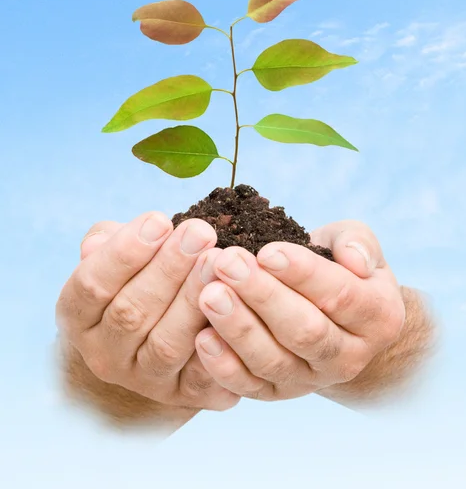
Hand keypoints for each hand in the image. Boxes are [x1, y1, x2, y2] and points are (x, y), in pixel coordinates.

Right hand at [56, 212, 239, 411]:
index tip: (160, 220)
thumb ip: (108, 244)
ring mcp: (144, 380)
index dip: (125, 252)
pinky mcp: (183, 395)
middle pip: (131, 313)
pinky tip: (236, 307)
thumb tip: (110, 236)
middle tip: (201, 232)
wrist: (147, 344)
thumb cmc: (133, 283)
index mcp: (79, 318)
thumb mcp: (112, 259)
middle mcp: (105, 355)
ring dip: (193, 301)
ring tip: (218, 261)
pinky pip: (201, 377)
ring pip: (166, 345)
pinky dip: (219, 346)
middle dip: (169, 269)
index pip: (92, 285)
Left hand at [194, 220, 405, 400]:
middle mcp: (349, 356)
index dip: (303, 274)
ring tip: (208, 294)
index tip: (267, 252)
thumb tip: (354, 260)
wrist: (330, 314)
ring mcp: (311, 379)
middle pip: (305, 331)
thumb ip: (358, 242)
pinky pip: (250, 386)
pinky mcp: (276, 392)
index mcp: (377, 316)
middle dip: (262, 296)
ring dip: (239, 328)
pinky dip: (224, 367)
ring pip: (274, 361)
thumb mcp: (353, 244)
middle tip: (227, 263)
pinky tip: (202, 337)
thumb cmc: (336, 267)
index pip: (341, 296)